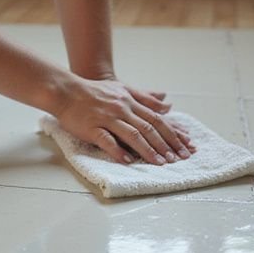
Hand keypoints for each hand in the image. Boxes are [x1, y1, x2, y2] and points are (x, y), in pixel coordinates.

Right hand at [53, 76, 195, 164]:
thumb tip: (167, 102)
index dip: (173, 132)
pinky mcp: (92, 127)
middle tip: (180, 159)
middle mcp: (122, 109)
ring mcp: (107, 118)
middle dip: (166, 144)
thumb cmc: (94, 91)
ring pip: (132, 135)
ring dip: (148, 150)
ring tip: (160, 163)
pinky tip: (127, 161)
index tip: (187, 145)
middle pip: (149, 128)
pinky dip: (118, 150)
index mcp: (130, 101)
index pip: (157, 118)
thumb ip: (144, 97)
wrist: (66, 90)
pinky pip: (107, 140)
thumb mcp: (122, 89)